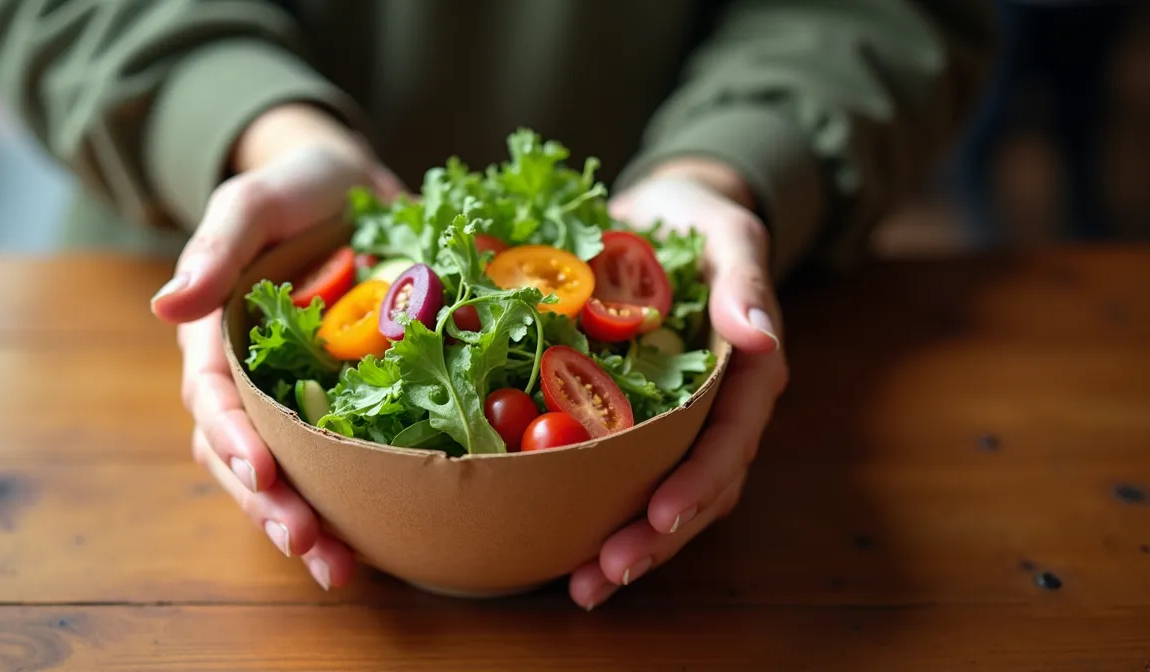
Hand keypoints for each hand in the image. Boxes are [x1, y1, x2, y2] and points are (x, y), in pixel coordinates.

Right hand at [150, 104, 402, 589]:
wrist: (347, 184)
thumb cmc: (292, 187)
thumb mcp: (254, 200)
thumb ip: (216, 247)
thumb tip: (165, 307)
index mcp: (216, 337)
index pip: (213, 398)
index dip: (233, 437)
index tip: (262, 471)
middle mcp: (249, 378)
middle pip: (243, 456)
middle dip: (270, 506)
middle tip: (308, 546)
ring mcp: (294, 395)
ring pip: (287, 473)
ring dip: (308, 522)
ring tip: (340, 569)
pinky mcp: (341, 402)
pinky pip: (340, 458)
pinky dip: (354, 501)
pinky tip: (382, 541)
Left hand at [568, 158, 788, 609]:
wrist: (661, 213)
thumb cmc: (698, 219)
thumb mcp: (728, 232)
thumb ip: (746, 280)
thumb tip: (762, 337)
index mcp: (744, 375)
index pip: (729, 441)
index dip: (698, 483)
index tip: (659, 518)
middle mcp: (714, 409)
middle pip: (698, 489)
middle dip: (655, 539)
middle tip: (603, 575)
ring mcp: (673, 419)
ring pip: (662, 495)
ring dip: (628, 544)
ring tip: (582, 585)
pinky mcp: (631, 415)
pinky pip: (618, 469)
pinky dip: (593, 506)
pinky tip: (555, 540)